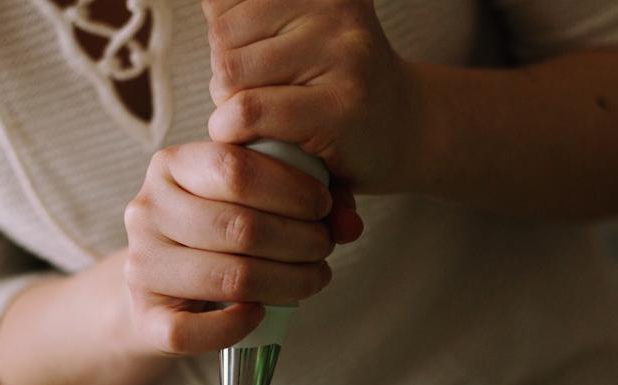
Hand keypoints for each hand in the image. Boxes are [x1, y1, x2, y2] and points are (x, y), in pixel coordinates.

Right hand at [123, 141, 352, 355]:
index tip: (324, 206)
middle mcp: (147, 210)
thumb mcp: (250, 198)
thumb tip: (350, 222)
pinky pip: (194, 330)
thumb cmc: (218, 235)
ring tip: (313, 277)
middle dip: (300, 240)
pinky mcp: (144, 317)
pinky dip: (236, 326)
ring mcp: (141, 265)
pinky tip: (261, 312)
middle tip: (324, 247)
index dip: (292, 189)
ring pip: (229, 278)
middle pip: (239, 226)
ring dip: (288, 282)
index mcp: (172, 166)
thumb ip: (302, 196)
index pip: (234, 167)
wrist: (163, 290)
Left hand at [203, 0, 416, 192]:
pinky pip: (249, 111)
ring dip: (231, 106)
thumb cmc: (337, 88)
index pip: (224, 3)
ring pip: (231, 72)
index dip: (227, 40)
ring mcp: (343, 53)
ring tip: (268, 118)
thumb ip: (252, 16)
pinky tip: (254, 139)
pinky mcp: (340, 106)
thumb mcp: (300, 33)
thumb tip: (208, 10)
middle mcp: (335, 7)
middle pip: (223, 35)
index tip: (259, 63)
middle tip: (265, 98)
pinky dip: (236, 131)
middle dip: (227, 75)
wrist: (409, 132)